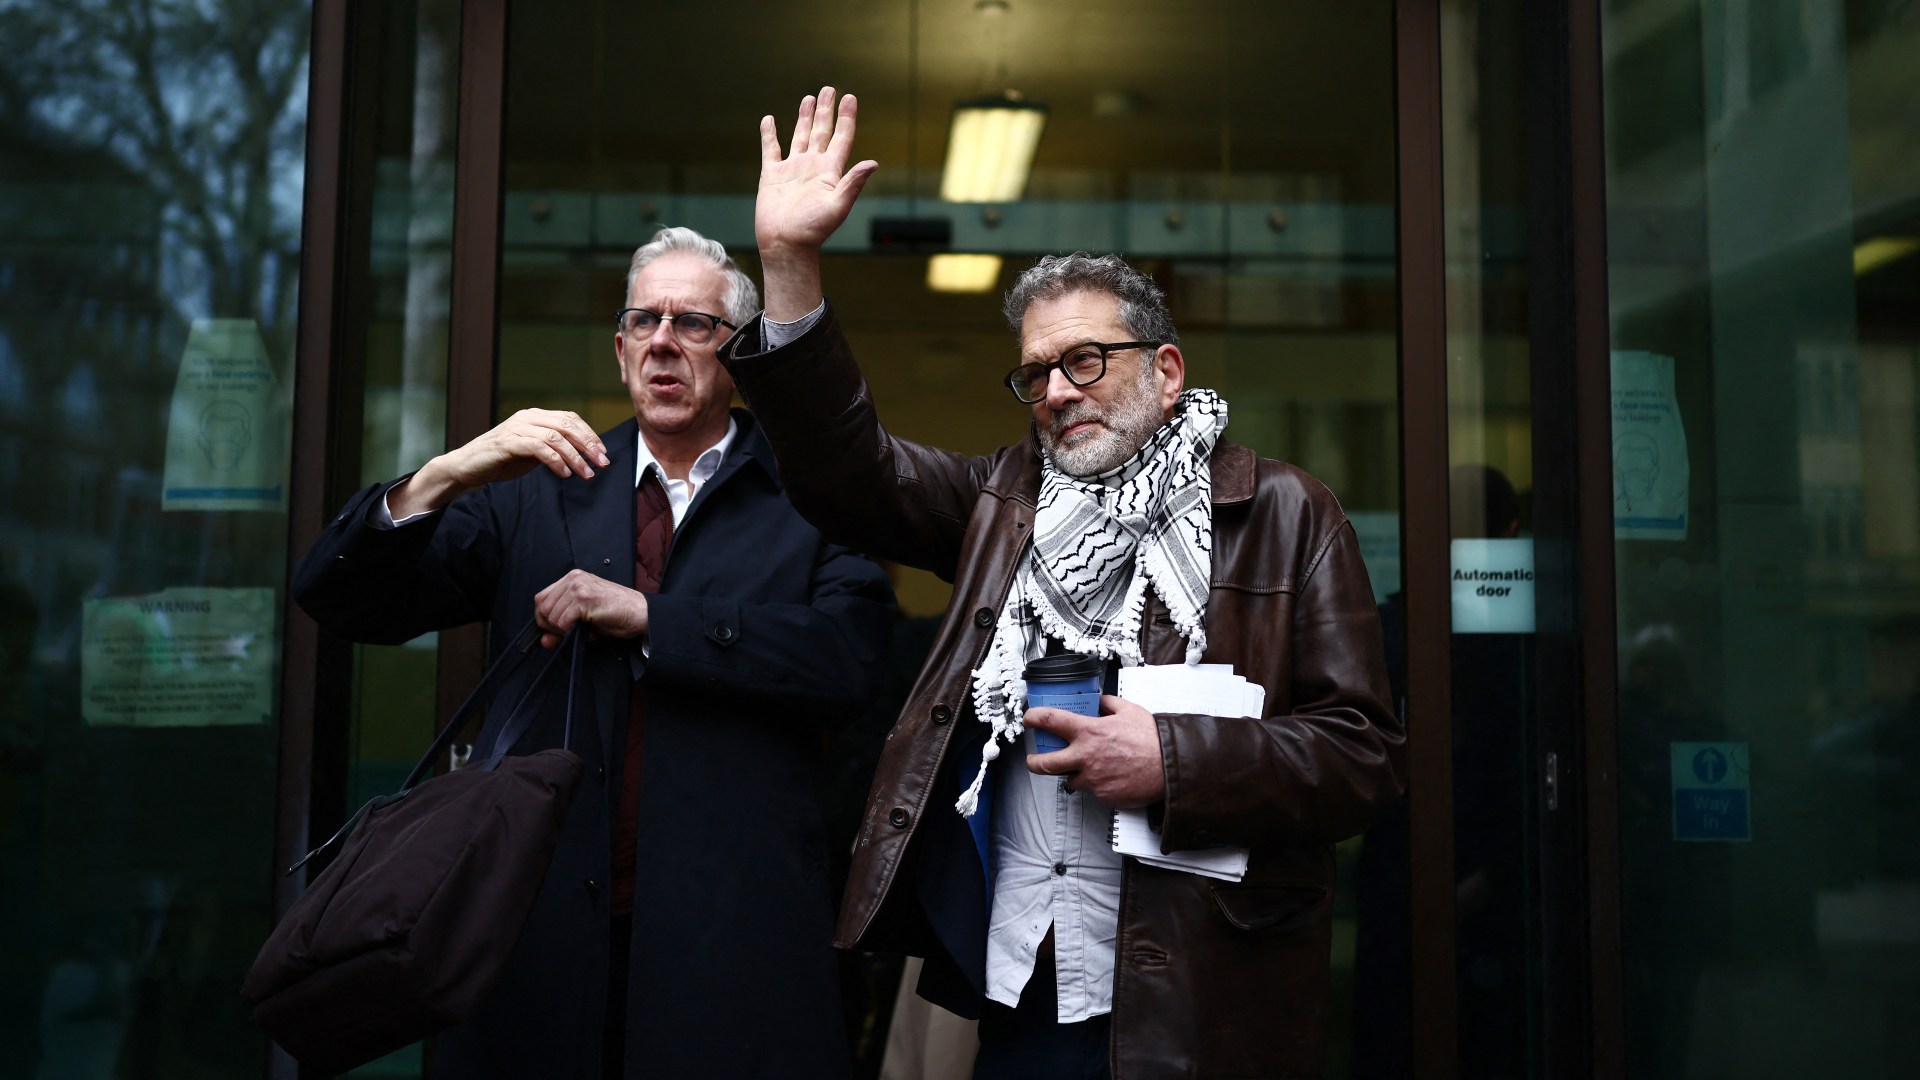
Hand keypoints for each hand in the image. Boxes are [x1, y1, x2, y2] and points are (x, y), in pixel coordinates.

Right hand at [391, 409, 609, 517]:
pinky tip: (564, 474)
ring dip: (575, 457)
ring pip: (556, 437)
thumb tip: (581, 454)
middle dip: (589, 445)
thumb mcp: (532, 453)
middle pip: (567, 425)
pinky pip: (539, 448)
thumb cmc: (500, 461)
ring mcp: (517, 427)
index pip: (570, 419)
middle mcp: (528, 417)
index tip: (603, 453)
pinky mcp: (508, 442)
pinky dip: (555, 460)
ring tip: (586, 474)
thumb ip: (553, 448)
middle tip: (601, 463)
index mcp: (535, 416)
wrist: (466, 467)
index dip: (590, 435)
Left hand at [533, 569, 648, 648]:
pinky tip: (585, 629)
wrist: (641, 612)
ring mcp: (579, 587)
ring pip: (551, 616)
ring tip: (582, 630)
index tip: (556, 630)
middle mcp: (574, 579)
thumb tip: (544, 641)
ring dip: (563, 631)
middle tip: (570, 632)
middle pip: (542, 608)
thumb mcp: (584, 618)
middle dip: (552, 627)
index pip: (541, 599)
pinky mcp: (584, 599)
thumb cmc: (617, 613)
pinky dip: (570, 631)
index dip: (545, 618)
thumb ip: (561, 627)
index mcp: (573, 578)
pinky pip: (563, 622)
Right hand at [756, 87, 876, 319]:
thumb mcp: (837, 206)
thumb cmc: (813, 230)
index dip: (846, 118)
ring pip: (799, 136)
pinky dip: (769, 134)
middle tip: (829, 89)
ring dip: (804, 117)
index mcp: (830, 171)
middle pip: (822, 131)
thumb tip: (873, 163)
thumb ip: (853, 183)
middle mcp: (813, 167)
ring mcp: (793, 170)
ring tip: (808, 98)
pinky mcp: (772, 175)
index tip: (850, 98)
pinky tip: (768, 120)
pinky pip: (771, 149)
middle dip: (826, 111)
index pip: (842, 138)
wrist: (785, 245)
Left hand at [1024, 695, 1166, 807]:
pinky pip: (1093, 791)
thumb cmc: (1153, 739)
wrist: (1170, 766)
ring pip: (1072, 779)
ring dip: (1076, 773)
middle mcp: (1086, 757)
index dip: (1033, 718)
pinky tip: (1111, 776)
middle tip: (1033, 760)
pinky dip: (1098, 784)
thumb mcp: (1129, 710)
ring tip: (1089, 767)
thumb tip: (1098, 700)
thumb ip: (1108, 704)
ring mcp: (1093, 779)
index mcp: (1089, 732)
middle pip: (1045, 764)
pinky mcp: (1104, 796)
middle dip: (1034, 762)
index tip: (1029, 719)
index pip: (1050, 721)